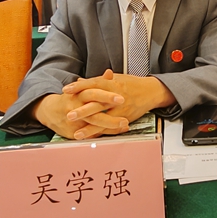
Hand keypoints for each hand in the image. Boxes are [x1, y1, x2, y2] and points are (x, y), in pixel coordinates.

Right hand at [32, 80, 127, 139]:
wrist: (50, 111)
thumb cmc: (71, 98)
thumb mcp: (83, 88)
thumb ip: (98, 82)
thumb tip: (109, 73)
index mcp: (79, 95)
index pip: (94, 94)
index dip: (108, 96)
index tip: (121, 98)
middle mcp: (76, 108)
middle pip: (93, 112)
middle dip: (110, 117)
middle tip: (125, 118)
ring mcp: (74, 122)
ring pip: (93, 125)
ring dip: (110, 126)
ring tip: (124, 125)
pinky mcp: (73, 133)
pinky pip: (90, 134)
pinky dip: (104, 133)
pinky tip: (117, 132)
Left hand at [62, 69, 176, 136]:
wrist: (150, 91)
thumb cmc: (131, 84)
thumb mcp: (114, 79)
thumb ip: (97, 81)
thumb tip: (79, 81)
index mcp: (112, 83)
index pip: (93, 83)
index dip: (79, 86)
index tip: (66, 89)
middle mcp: (116, 96)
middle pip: (97, 103)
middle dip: (83, 110)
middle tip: (69, 115)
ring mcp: (121, 109)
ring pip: (104, 119)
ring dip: (90, 127)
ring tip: (77, 133)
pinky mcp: (125, 118)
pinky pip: (111, 128)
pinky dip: (101, 133)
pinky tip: (91, 138)